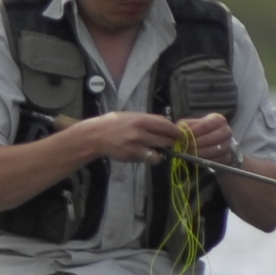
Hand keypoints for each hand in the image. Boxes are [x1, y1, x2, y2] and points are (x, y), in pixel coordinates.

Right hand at [66, 110, 189, 165]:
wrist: (96, 135)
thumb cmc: (113, 123)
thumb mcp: (130, 116)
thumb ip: (147, 120)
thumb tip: (166, 123)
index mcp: (141, 119)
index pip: (166, 125)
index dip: (175, 131)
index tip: (179, 134)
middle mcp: (140, 131)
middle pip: (166, 138)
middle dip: (170, 142)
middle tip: (168, 142)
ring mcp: (136, 144)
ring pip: (160, 151)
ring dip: (161, 151)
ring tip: (155, 149)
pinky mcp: (133, 155)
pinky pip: (150, 159)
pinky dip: (152, 158)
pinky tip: (145, 154)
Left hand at [171, 112, 235, 163]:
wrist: (214, 144)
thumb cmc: (202, 132)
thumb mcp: (194, 125)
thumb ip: (186, 126)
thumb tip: (179, 131)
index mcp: (218, 120)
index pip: (206, 125)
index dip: (194, 131)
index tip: (184, 137)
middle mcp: (226, 131)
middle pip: (211, 138)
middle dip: (196, 143)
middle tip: (185, 147)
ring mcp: (228, 144)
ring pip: (214, 150)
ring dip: (200, 153)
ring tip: (189, 153)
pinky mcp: (228, 157)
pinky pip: (217, 160)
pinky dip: (206, 160)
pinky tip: (197, 159)